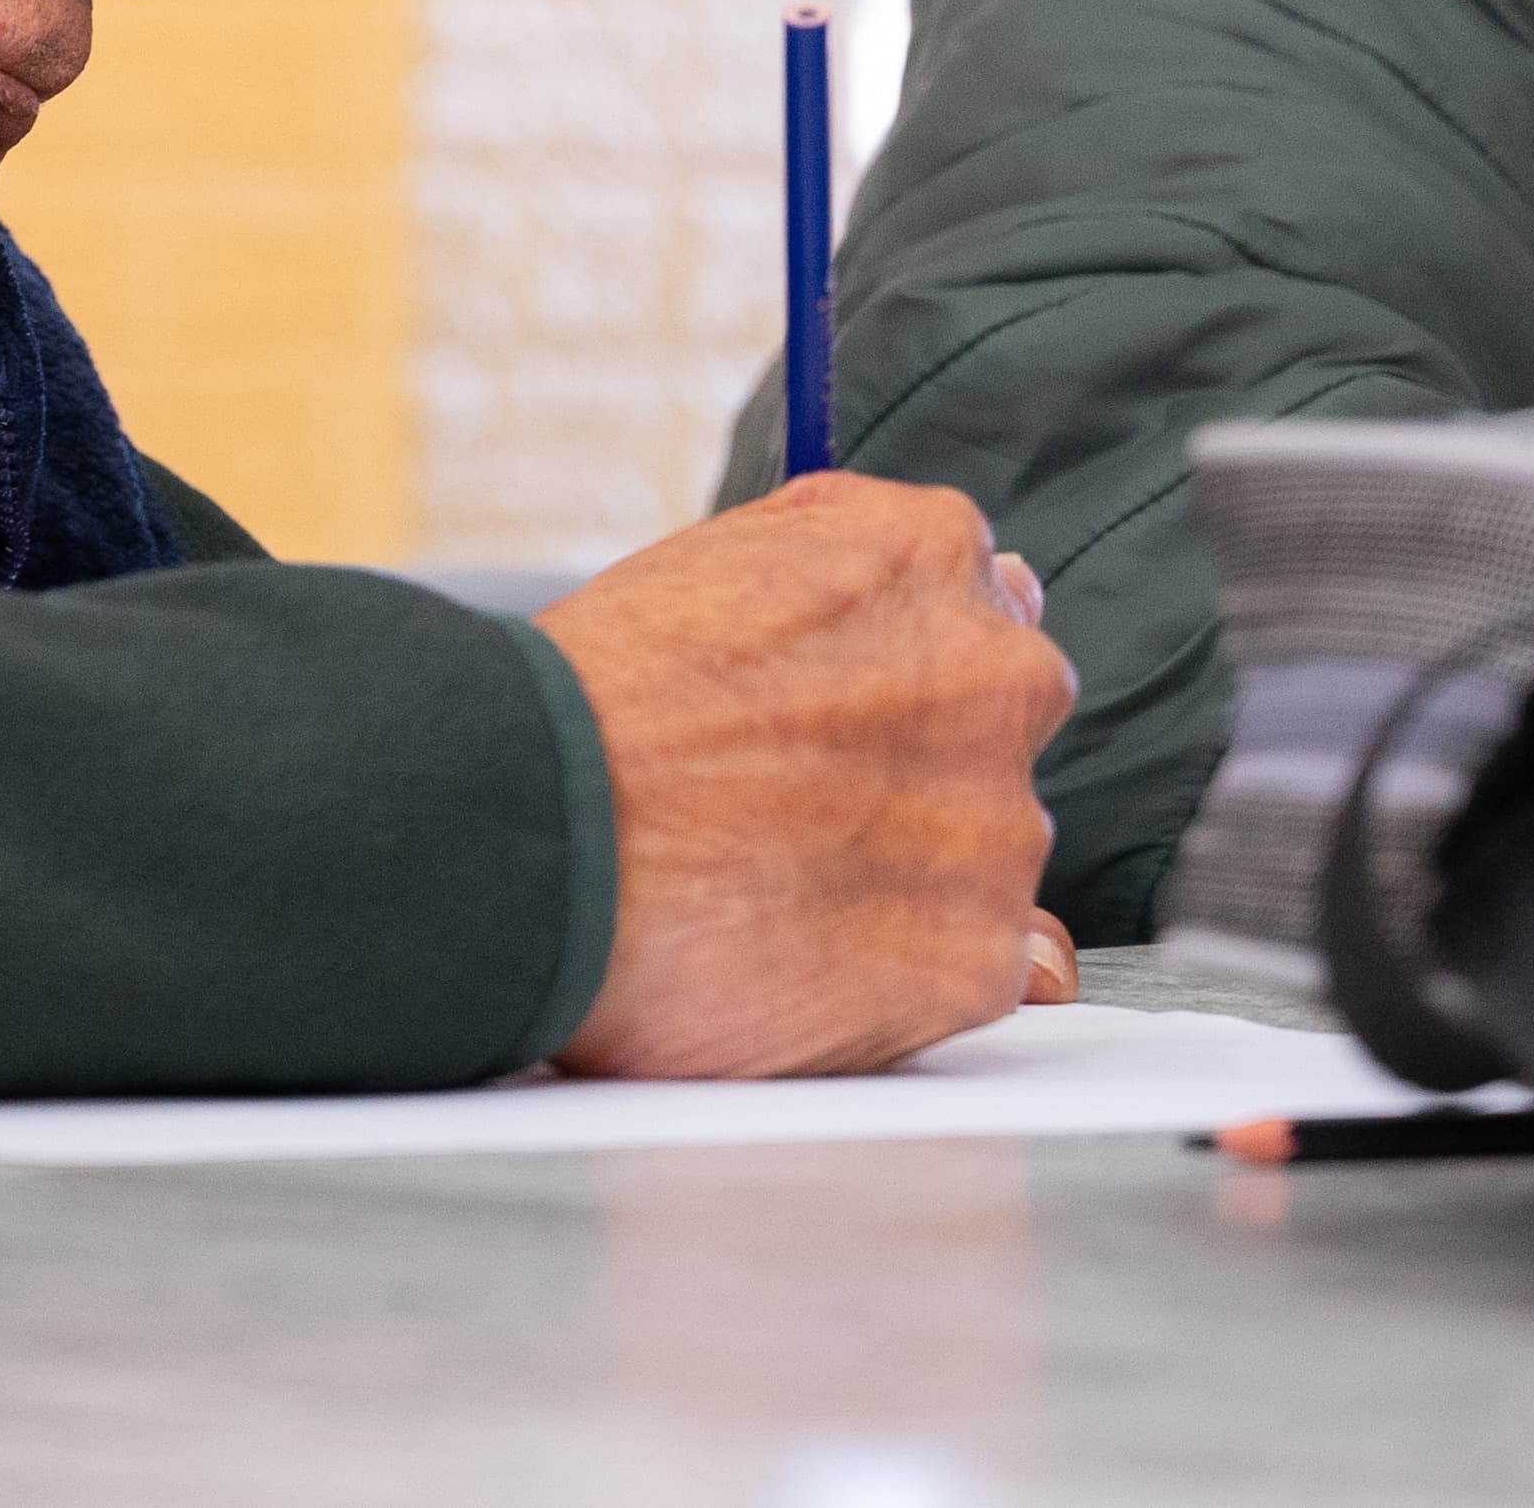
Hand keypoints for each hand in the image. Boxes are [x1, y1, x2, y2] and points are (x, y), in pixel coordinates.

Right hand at [533, 473, 1077, 1077]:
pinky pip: (982, 972)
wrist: (537, 826)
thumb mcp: (730, 553)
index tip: (835, 721)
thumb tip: (995, 583)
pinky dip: (906, 981)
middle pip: (993, 733)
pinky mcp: (974, 956)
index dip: (897, 676)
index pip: (979, 611)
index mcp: (931, 559)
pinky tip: (805, 956)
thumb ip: (871, 563)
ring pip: (988, 858)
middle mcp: (995, 678)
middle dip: (917, 773)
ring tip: (774, 888)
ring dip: (908, 878)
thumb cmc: (600, 698)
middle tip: (792, 810)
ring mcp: (996, 824)